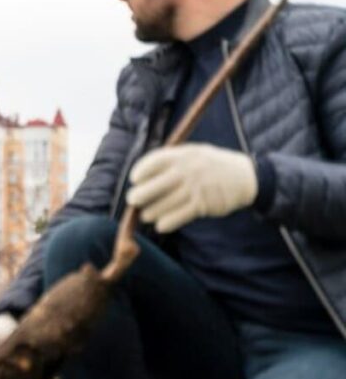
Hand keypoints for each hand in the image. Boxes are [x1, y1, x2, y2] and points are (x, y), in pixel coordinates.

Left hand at [126, 143, 256, 232]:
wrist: (246, 177)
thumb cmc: (212, 166)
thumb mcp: (195, 153)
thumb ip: (172, 161)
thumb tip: (142, 177)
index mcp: (184, 154)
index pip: (153, 162)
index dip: (140, 172)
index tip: (134, 179)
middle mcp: (188, 170)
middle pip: (152, 187)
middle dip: (138, 196)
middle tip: (133, 201)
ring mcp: (195, 188)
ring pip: (162, 205)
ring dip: (150, 212)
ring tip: (146, 215)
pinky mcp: (202, 205)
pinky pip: (177, 217)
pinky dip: (166, 223)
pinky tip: (161, 225)